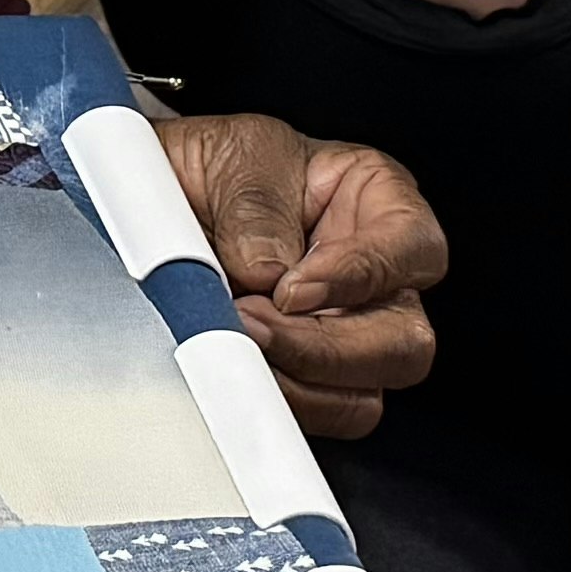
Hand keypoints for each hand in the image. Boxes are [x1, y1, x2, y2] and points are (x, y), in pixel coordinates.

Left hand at [149, 113, 442, 438]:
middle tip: (250, 323)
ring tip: (231, 341)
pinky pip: (307, 416)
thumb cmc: (216, 165)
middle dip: (324, 349)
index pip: (415, 249)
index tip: (293, 287)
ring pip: (359, 397)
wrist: (155, 195)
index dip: (362, 275)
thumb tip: (269, 273)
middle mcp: (375, 280)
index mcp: (380, 205)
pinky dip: (268, 402)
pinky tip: (227, 366)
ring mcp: (342, 337)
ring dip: (294, 384)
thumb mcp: (238, 155)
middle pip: (403, 343)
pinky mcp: (301, 379)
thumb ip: (258, 209)